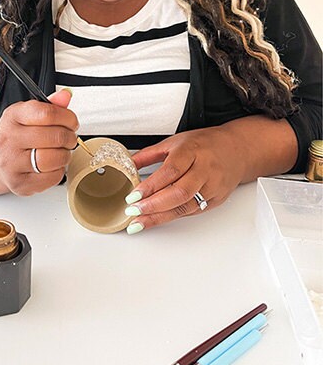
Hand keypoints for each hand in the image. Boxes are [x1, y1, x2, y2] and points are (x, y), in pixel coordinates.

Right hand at [0, 89, 78, 195]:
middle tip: (68, 137)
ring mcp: (12, 163)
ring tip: (60, 151)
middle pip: (54, 136)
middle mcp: (8, 139)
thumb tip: (65, 96)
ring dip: (65, 155)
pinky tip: (51, 165)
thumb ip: (49, 106)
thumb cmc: (17, 137)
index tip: (71, 121)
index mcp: (12, 117)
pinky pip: (53, 177)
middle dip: (69, 137)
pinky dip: (58, 171)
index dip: (67, 117)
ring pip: (55, 158)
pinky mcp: (20, 183)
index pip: (47, 113)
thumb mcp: (28, 115)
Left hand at [127, 127, 244, 232]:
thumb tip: (126, 165)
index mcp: (191, 151)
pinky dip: (173, 216)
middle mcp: (204, 170)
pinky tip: (157, 219)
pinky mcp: (217, 199)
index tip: (133, 196)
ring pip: (187, 206)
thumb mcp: (174, 142)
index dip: (151, 186)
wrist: (238, 149)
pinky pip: (194, 211)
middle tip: (133, 212)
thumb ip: (149, 154)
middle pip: (179, 193)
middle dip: (154, 205)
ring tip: (140, 222)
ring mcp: (213, 186)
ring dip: (161, 217)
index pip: (170, 172)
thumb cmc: (204, 144)